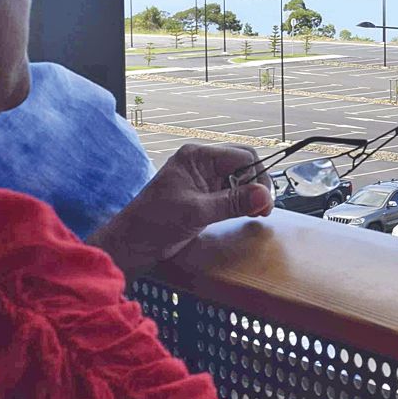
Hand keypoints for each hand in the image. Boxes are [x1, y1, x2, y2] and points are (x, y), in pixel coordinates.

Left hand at [89, 143, 272, 277]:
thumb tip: (265, 196)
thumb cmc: (156, 223)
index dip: (259, 176)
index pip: (243, 155)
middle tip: (263, 211)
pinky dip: (241, 200)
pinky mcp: (203, 193)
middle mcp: (202, 162)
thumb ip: (232, 202)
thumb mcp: (198, 212)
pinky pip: (230, 190)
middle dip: (257, 184)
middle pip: (244, 163)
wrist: (132, 243)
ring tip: (256, 214)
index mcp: (198, 156)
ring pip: (239, 177)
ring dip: (250, 194)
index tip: (265, 203)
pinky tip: (245, 213)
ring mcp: (203, 177)